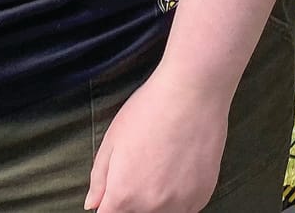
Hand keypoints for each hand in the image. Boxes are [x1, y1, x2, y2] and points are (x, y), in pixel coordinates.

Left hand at [85, 69, 227, 211]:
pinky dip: (180, 196)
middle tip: (143, 167)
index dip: (111, 201)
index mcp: (123, 196)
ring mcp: (180, 204)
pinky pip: (185, 207)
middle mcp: (151, 207)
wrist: (193, 92)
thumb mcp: (112, 140)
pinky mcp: (202, 196)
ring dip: (157, 200)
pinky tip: (180, 168)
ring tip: (162, 166)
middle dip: (132, 199)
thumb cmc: (149, 110)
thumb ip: (99, 179)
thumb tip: (93, 204)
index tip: (118, 187)